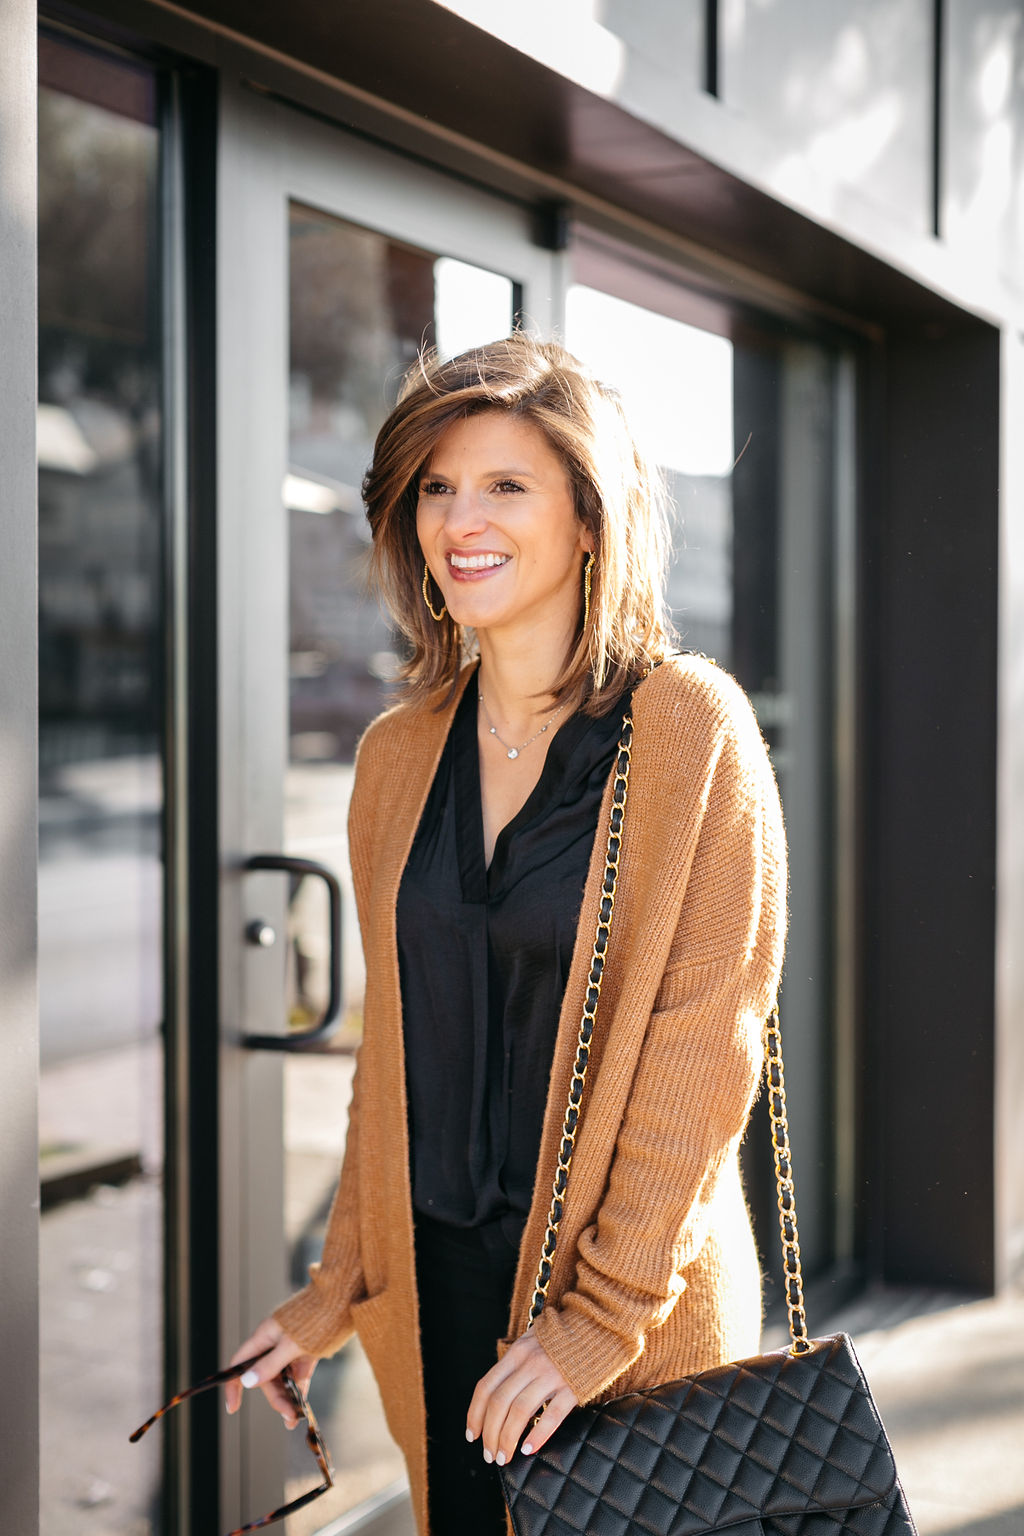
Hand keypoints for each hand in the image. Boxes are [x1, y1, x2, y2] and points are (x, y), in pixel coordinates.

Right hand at [224, 1317, 317, 1427]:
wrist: (343, 1299)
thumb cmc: (315, 1317)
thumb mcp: (291, 1344)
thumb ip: (270, 1364)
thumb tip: (247, 1382)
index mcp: (264, 1337)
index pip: (240, 1363)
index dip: (234, 1385)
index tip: (233, 1408)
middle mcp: (274, 1344)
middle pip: (265, 1377)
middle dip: (275, 1398)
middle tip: (289, 1416)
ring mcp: (290, 1349)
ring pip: (282, 1379)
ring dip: (287, 1399)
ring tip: (294, 1419)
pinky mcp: (305, 1353)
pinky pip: (297, 1376)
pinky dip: (299, 1391)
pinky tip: (302, 1407)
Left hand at [466, 1332, 577, 1465]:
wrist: (597, 1326)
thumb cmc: (562, 1339)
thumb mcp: (532, 1342)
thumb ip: (516, 1365)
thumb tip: (496, 1398)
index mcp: (517, 1353)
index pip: (486, 1386)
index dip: (475, 1414)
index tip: (472, 1435)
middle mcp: (530, 1363)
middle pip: (499, 1402)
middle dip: (490, 1434)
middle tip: (489, 1455)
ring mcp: (551, 1375)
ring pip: (520, 1411)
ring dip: (507, 1439)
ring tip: (504, 1458)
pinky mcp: (573, 1387)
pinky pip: (553, 1415)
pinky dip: (538, 1435)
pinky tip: (528, 1449)